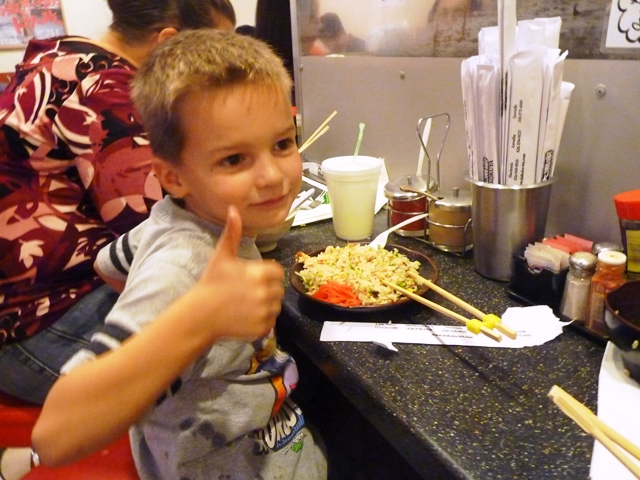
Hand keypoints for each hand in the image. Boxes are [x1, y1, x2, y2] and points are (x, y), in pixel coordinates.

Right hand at [189, 206, 283, 339]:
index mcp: (260, 273)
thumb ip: (232, 232)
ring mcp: (264, 311)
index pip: (277, 272)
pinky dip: (261, 320)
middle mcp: (265, 292)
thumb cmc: (211, 282)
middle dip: (267, 290)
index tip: (251, 278)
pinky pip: (271, 322)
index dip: (266, 275)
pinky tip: (245, 316)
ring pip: (276, 306)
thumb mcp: (222, 255)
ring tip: (246, 304)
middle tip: (246, 293)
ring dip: (266, 305)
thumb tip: (233, 209)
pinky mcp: (262, 327)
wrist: (200, 314)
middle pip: (278, 290)